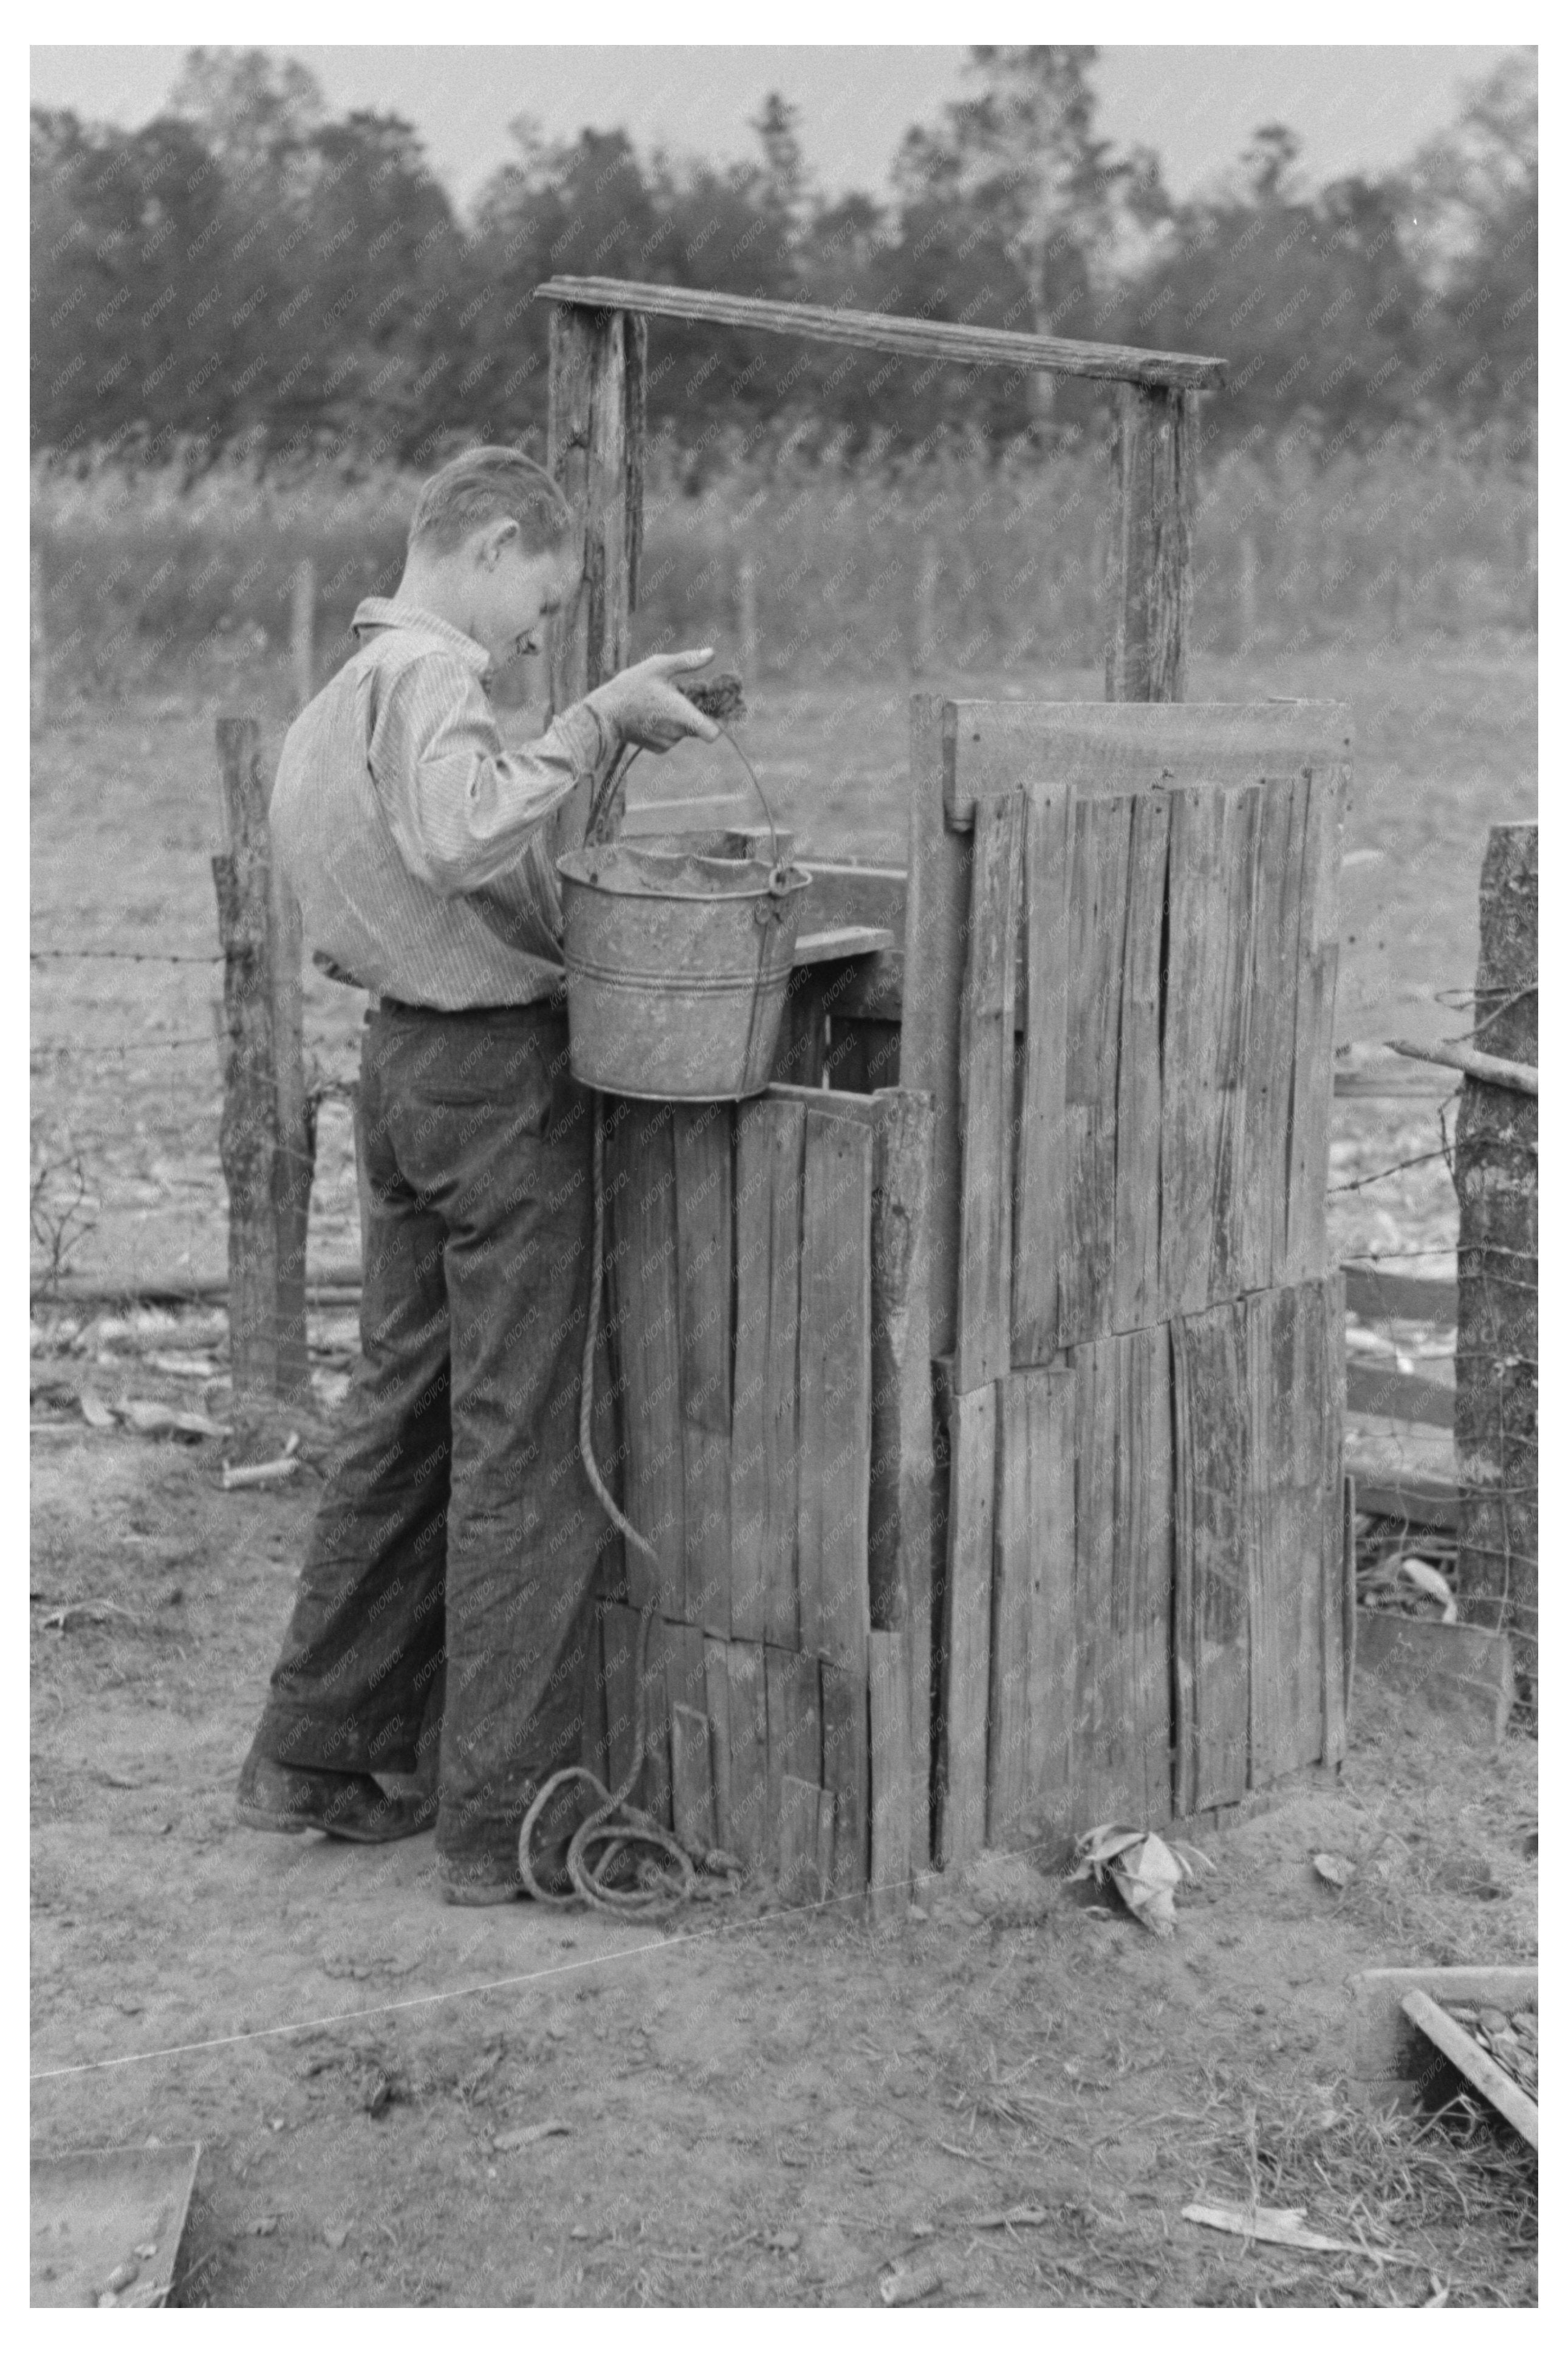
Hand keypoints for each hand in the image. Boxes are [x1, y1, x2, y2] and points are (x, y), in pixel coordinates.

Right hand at [588, 649, 721, 752]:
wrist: (604, 713)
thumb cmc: (631, 686)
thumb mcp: (659, 666)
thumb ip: (688, 661)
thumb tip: (711, 653)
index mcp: (683, 715)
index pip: (713, 733)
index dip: (716, 723)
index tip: (708, 709)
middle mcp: (678, 734)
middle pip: (698, 726)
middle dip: (692, 713)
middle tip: (675, 697)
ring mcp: (667, 743)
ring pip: (684, 731)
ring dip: (677, 719)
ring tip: (657, 705)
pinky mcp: (658, 749)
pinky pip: (672, 738)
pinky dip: (666, 728)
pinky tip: (650, 716)